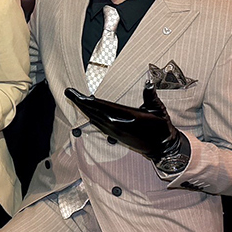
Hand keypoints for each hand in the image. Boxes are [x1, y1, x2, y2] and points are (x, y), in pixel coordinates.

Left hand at [64, 83, 186, 162]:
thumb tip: (148, 83)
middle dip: (81, 103)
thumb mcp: (158, 110)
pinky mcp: (115, 136)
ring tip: (74, 98)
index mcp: (130, 117)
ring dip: (84, 109)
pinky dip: (90, 116)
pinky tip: (85, 110)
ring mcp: (116, 132)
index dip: (90, 101)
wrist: (162, 148)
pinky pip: (99, 124)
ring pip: (95, 118)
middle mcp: (119, 125)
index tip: (79, 95)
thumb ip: (151, 96)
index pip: (105, 107)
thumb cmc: (161, 127)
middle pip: (95, 112)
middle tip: (69, 93)